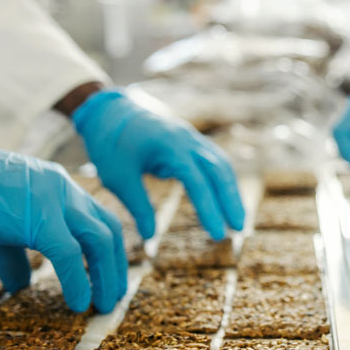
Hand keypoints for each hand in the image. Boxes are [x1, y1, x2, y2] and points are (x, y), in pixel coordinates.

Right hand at [0, 119, 125, 312]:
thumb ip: (15, 256)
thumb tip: (20, 287)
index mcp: (59, 188)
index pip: (100, 218)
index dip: (111, 250)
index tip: (110, 277)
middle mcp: (65, 190)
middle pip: (109, 230)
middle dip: (116, 267)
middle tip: (113, 298)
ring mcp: (55, 201)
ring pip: (99, 240)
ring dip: (106, 276)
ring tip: (102, 306)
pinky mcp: (40, 218)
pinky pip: (70, 254)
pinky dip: (79, 281)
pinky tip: (79, 303)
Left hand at [73, 89, 244, 239]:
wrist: (109, 111)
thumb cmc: (110, 144)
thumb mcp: (117, 178)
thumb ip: (138, 206)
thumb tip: (149, 237)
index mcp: (169, 146)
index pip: (197, 181)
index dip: (209, 209)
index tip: (217, 235)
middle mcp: (187, 139)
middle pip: (219, 170)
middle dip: (231, 200)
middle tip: (239, 229)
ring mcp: (192, 138)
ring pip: (222, 164)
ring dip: (231, 191)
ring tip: (237, 219)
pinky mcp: (191, 141)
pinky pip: (215, 160)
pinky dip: (223, 181)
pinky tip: (226, 199)